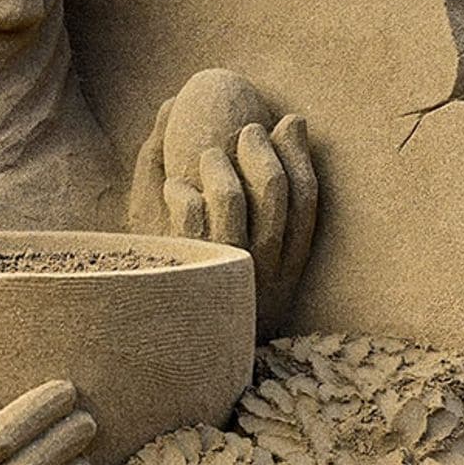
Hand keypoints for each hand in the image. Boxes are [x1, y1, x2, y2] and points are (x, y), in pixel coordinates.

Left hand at [129, 96, 318, 339]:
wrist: (155, 344)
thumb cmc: (191, 281)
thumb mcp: (223, 248)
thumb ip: (232, 188)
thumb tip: (226, 121)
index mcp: (284, 270)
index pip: (308, 204)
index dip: (301, 156)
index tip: (288, 120)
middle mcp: (261, 273)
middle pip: (276, 193)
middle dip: (262, 149)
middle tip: (247, 128)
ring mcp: (223, 273)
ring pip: (232, 200)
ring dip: (219, 166)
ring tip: (206, 155)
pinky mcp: (184, 272)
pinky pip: (189, 215)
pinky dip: (182, 192)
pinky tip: (173, 187)